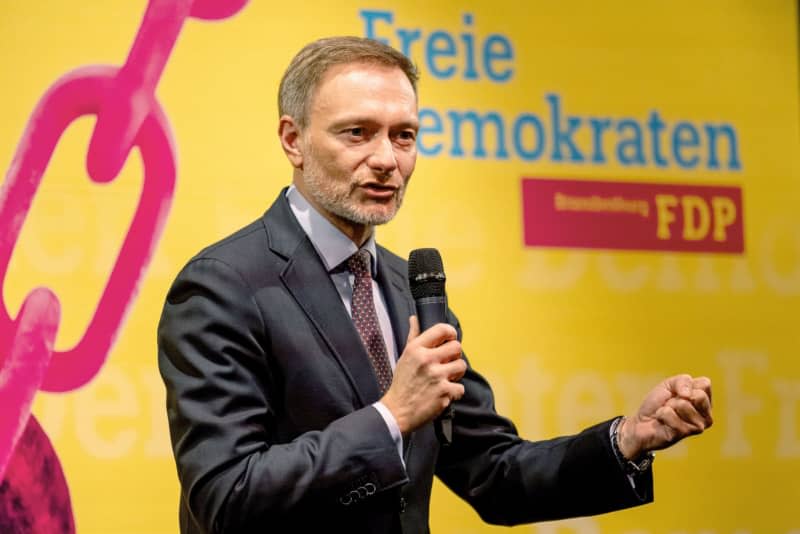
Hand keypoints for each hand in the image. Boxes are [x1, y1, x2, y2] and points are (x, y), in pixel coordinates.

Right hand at [381, 316, 466, 434]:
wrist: (397, 411)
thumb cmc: (402, 383)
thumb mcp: (404, 357)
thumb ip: (413, 337)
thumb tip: (414, 319)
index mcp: (416, 349)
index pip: (442, 330)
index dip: (451, 334)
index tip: (450, 340)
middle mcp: (427, 359)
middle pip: (457, 347)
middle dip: (454, 356)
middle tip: (447, 364)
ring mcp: (437, 376)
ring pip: (461, 366)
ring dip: (456, 374)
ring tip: (445, 379)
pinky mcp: (444, 392)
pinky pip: (460, 388)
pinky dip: (454, 393)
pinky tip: (443, 394)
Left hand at [618, 374, 712, 459]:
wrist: (641, 423)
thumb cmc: (657, 403)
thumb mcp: (669, 384)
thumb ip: (683, 381)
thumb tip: (688, 395)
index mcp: (705, 402)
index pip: (705, 384)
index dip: (684, 384)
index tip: (677, 393)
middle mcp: (707, 416)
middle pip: (699, 396)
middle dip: (677, 397)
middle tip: (670, 405)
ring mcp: (698, 426)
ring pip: (684, 405)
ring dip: (668, 407)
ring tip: (666, 414)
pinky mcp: (685, 434)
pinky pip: (670, 415)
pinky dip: (661, 415)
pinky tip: (662, 422)